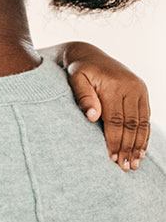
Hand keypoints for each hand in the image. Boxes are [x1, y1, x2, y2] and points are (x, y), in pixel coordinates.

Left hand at [66, 46, 149, 171]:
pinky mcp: (142, 92)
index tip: (112, 158)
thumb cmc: (78, 70)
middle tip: (125, 168)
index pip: (115, 120)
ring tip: (135, 164)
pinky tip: (141, 150)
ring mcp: (140, 89)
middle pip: (131, 124)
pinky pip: (146, 117)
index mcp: (115, 85)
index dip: (114, 140)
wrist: (88, 54)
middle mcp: (132, 87)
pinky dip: (144, 135)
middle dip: (128, 147)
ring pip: (142, 123)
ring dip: (139, 145)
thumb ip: (83, 96)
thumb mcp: (75, 78)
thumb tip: (92, 116)